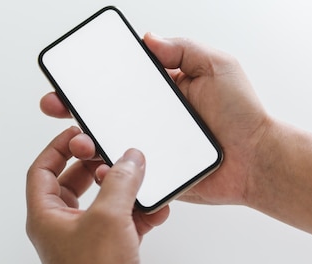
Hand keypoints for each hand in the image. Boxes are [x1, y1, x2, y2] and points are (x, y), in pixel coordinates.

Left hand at [26, 127, 169, 263]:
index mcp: (46, 216)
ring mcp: (85, 238)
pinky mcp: (108, 249)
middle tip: (110, 152)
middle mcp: (62, 226)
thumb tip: (129, 159)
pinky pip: (121, 220)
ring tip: (137, 178)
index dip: (57, 148)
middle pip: (73, 183)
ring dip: (121, 189)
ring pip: (100, 201)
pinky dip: (137, 212)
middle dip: (94, 166)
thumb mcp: (108, 217)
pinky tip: (154, 208)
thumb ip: (121, 182)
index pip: (43, 171)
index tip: (78, 134)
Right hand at [40, 33, 271, 205]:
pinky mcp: (154, 175)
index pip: (117, 83)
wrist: (257, 160)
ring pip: (107, 145)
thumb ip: (184, 49)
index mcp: (160, 93)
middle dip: (72, 109)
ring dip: (84, 142)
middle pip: (103, 114)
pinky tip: (103, 168)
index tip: (68, 79)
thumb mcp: (217, 67)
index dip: (90, 81)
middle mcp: (150, 120)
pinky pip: (125, 176)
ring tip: (80, 141)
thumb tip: (148, 38)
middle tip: (54, 105)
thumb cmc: (243, 113)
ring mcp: (149, 149)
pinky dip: (108, 174)